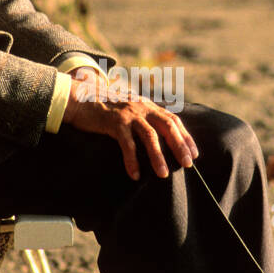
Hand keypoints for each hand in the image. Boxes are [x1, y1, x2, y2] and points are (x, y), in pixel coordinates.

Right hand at [62, 70, 197, 179]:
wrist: (79, 98)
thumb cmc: (104, 108)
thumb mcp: (128, 109)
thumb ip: (143, 118)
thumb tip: (157, 137)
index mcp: (147, 105)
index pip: (173, 120)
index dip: (185, 136)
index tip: (194, 153)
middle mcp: (141, 107)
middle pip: (167, 126)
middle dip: (179, 146)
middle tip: (187, 164)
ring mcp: (128, 114)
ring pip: (150, 136)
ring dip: (158, 156)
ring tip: (163, 174)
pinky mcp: (114, 122)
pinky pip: (126, 144)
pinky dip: (131, 160)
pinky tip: (135, 174)